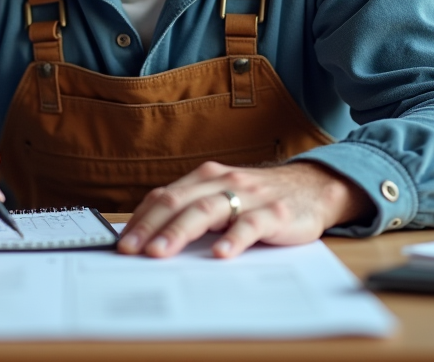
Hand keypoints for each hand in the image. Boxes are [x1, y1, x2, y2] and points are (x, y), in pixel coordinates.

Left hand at [117, 161, 372, 258]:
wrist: (312, 187)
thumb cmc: (259, 198)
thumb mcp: (223, 198)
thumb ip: (192, 211)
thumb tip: (149, 237)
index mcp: (205, 178)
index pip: (164, 196)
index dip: (140, 219)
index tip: (121, 243)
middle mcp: (222, 182)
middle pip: (178, 202)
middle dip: (150, 227)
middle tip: (130, 250)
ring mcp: (248, 196)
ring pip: (206, 211)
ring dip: (179, 232)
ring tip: (160, 252)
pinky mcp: (273, 213)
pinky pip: (250, 225)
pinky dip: (234, 239)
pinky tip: (221, 254)